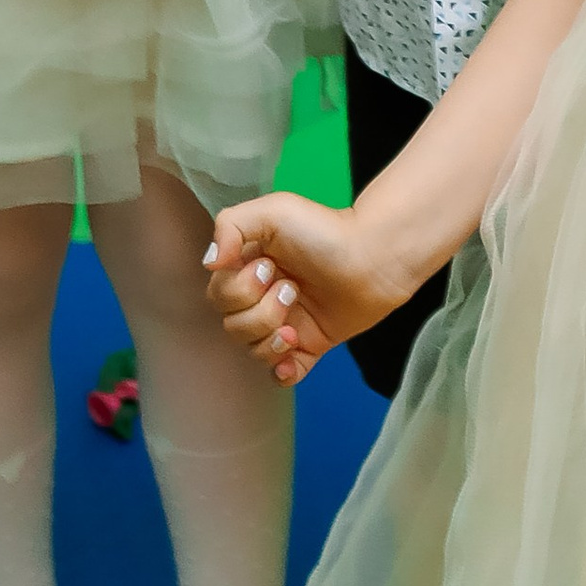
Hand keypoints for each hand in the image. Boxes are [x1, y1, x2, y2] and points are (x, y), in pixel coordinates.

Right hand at [205, 194, 415, 385]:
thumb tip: (210, 264)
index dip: (239, 289)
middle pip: (232, 325)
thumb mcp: (274, 211)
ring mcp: (285, 324)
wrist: (376, 257)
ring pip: (252, 350)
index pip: (219, 295)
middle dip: (259, 312)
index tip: (269, 267)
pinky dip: (282, 371)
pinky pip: (281, 374)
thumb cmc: (325, 230)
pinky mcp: (309, 347)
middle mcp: (262, 298)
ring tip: (298, 316)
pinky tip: (292, 356)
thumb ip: (230, 226)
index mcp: (249, 268)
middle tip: (291, 288)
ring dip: (271, 338)